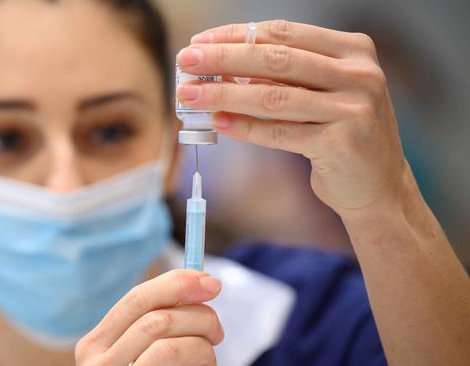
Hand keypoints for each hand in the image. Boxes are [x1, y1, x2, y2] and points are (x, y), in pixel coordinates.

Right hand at [75, 270, 223, 364]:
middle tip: (218, 329)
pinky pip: (174, 359)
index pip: (137, 298)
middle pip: (157, 317)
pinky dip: (200, 357)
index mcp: (95, 344)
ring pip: (168, 339)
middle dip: (198, 314)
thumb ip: (160, 320)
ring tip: (210, 352)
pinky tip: (203, 364)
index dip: (177, 283)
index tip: (210, 282)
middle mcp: (98, 363)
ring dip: (202, 341)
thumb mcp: (142, 351)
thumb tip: (201, 282)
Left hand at [177, 20, 414, 217]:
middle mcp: (359, 74)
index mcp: (353, 50)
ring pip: (273, 96)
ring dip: (224, 94)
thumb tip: (222, 67)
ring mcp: (354, 109)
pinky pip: (279, 132)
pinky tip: (217, 122)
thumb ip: (283, 78)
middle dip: (223, 58)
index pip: (283, 33)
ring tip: (190, 94)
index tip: (201, 40)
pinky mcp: (341, 144)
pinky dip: (244, 127)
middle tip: (185, 60)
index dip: (237, 34)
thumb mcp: (321, 94)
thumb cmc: (341, 135)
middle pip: (275, 60)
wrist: (379, 188)